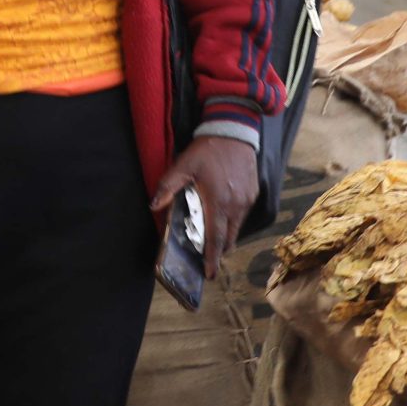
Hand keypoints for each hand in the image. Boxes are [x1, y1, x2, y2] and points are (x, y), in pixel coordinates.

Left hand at [150, 135, 257, 277]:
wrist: (234, 131)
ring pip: (236, 227)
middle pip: (228, 238)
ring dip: (225, 236)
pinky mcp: (253, 193)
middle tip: (208, 261)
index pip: (215, 238)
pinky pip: (242, 215)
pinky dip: (232, 222)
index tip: (209, 274)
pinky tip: (222, 218)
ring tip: (214, 242)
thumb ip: (168, 187)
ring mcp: (247, 200)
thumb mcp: (183, 166)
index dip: (212, 258)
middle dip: (218, 251)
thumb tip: (153, 207)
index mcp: (218, 202)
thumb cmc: (207, 150)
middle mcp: (236, 205)